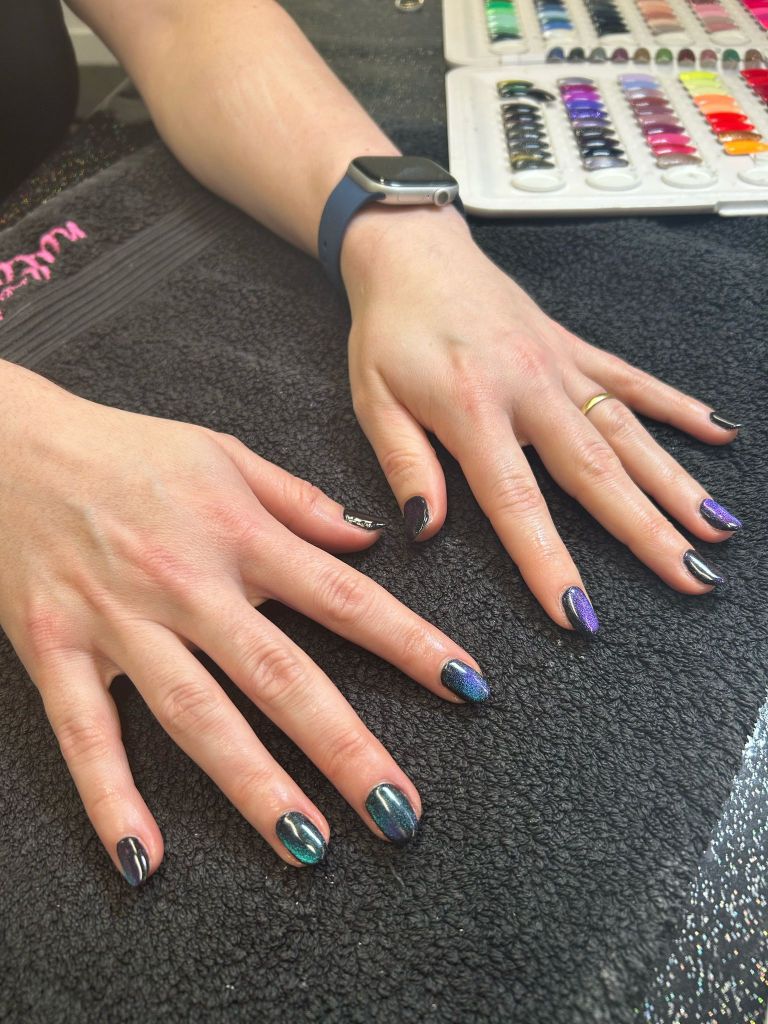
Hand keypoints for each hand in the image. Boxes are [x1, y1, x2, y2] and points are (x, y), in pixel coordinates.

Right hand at [0, 363, 487, 882]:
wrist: (10, 444)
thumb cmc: (126, 449)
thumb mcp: (223, 452)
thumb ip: (300, 500)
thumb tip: (370, 537)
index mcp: (238, 532)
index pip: (343, 598)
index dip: (411, 644)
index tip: (465, 686)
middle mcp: (187, 583)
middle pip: (279, 674)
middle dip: (346, 746)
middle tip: (400, 810)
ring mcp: (119, 621)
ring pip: (196, 714)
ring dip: (254, 784)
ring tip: (308, 845)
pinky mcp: (56, 649)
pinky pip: (85, 732)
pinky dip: (110, 795)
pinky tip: (144, 856)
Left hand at [342, 206, 741, 634]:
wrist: (411, 251)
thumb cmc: (389, 328)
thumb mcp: (373, 400)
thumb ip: (405, 465)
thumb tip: (425, 530)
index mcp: (472, 408)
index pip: (516, 501)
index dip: (547, 560)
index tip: (576, 610)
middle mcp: (529, 387)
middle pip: (596, 472)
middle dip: (647, 532)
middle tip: (690, 577)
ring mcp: (560, 366)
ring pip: (629, 431)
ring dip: (675, 482)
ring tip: (717, 528)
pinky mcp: (574, 348)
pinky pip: (633, 380)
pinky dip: (677, 406)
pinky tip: (718, 433)